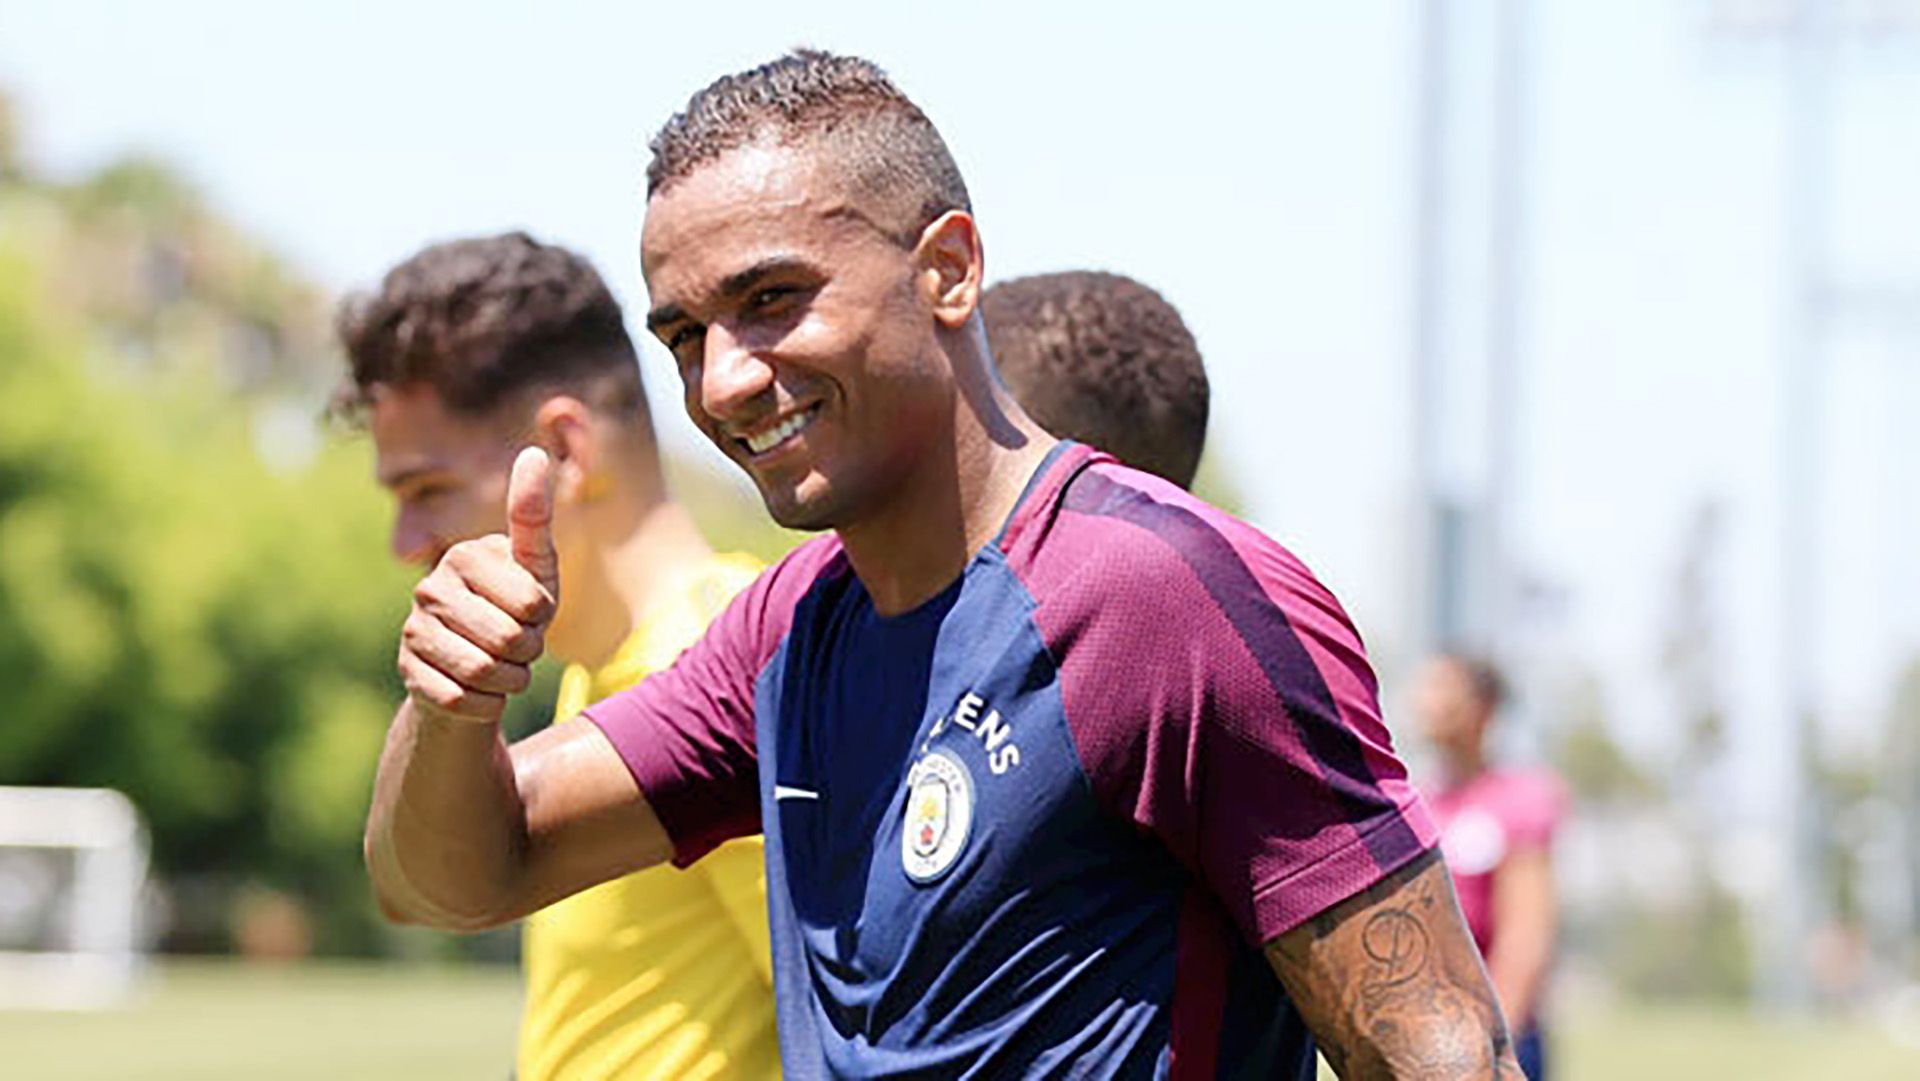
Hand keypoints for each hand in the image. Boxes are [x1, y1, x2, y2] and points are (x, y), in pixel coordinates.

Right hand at [397, 447, 560, 724]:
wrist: (478, 668)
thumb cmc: (515, 609)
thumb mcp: (536, 566)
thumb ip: (534, 515)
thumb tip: (532, 452)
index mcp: (465, 556)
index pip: (532, 602)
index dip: (544, 619)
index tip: (532, 612)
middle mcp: (430, 588)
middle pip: (509, 639)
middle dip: (528, 652)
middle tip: (520, 646)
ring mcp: (413, 631)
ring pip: (485, 672)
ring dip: (510, 680)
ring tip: (505, 668)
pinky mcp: (408, 673)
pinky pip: (462, 700)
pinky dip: (486, 704)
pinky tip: (482, 692)